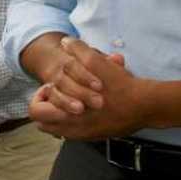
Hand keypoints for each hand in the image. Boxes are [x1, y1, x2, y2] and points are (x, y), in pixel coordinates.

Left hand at [31, 38, 147, 139]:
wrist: (145, 106)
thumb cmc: (120, 86)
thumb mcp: (97, 63)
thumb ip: (78, 51)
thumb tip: (65, 42)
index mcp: (67, 113)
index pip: (35, 111)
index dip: (40, 96)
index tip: (52, 87)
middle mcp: (72, 129)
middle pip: (42, 123)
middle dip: (46, 107)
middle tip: (58, 95)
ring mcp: (83, 135)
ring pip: (56, 130)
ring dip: (58, 115)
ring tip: (70, 100)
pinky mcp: (94, 137)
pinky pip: (72, 134)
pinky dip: (72, 122)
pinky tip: (85, 108)